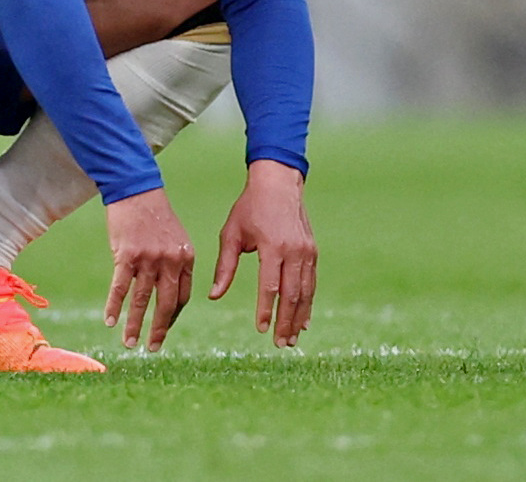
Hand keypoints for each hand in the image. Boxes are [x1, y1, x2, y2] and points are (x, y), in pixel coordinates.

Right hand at [103, 188, 194, 350]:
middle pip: (166, 304)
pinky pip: (120, 287)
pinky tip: (109, 321)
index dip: (172, 316)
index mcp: (186, 258)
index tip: (163, 329)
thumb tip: (170, 294)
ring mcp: (149, 258)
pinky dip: (114, 306)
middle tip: (152, 349)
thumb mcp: (176, 238)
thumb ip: (176, 264)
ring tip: (129, 344)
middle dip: (159, 330)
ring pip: (141, 300)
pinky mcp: (127, 255)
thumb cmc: (155, 216)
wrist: (137, 191)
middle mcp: (170, 260)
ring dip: (134, 325)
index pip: (182, 296)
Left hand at [210, 160, 315, 347]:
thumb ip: (225, 266)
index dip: (266, 309)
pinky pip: (311, 282)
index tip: (261, 329)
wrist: (279, 182)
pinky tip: (304, 320)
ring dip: (299, 317)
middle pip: (291, 293)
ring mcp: (306, 251)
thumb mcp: (231, 233)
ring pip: (304, 291)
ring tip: (292, 339)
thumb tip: (213, 296)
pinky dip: (308, 303)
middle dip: (286, 321)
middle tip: (280, 344)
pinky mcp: (312, 250)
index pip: (269, 285)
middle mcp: (293, 250)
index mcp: (272, 245)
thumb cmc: (249, 207)